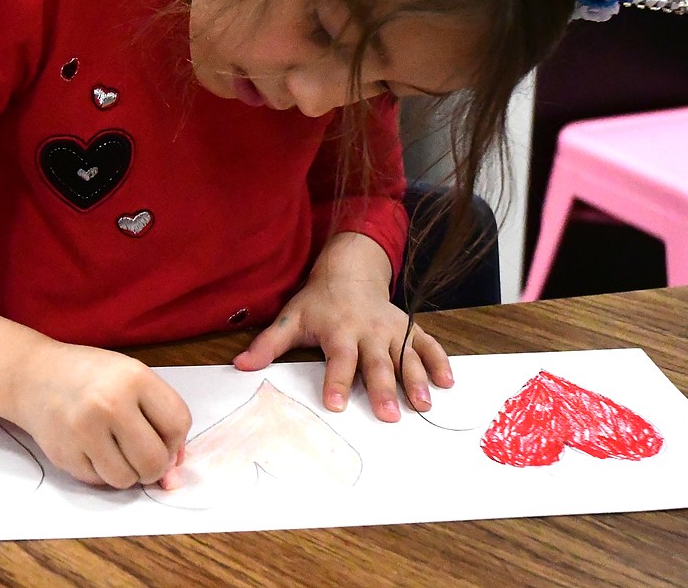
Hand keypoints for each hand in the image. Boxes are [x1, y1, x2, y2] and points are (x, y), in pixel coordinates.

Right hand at [5, 342, 191, 488]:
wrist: (34, 375)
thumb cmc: (91, 376)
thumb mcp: (131, 378)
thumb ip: (159, 417)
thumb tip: (174, 472)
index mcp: (134, 378)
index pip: (178, 424)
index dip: (176, 439)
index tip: (163, 437)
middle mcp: (110, 403)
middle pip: (154, 460)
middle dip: (154, 465)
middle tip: (142, 454)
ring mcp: (84, 431)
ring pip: (127, 479)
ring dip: (127, 472)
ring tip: (116, 449)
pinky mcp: (64, 454)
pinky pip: (99, 482)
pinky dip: (101, 472)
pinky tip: (92, 448)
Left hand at [233, 232, 452, 421]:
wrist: (349, 272)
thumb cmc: (318, 303)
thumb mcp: (290, 318)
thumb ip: (267, 344)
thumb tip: (239, 366)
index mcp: (338, 329)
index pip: (338, 358)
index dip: (335, 381)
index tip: (334, 405)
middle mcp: (368, 329)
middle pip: (377, 362)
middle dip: (384, 388)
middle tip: (389, 415)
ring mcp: (392, 329)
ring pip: (406, 355)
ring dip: (416, 379)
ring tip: (423, 404)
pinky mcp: (408, 328)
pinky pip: (427, 344)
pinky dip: (439, 361)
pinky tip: (447, 382)